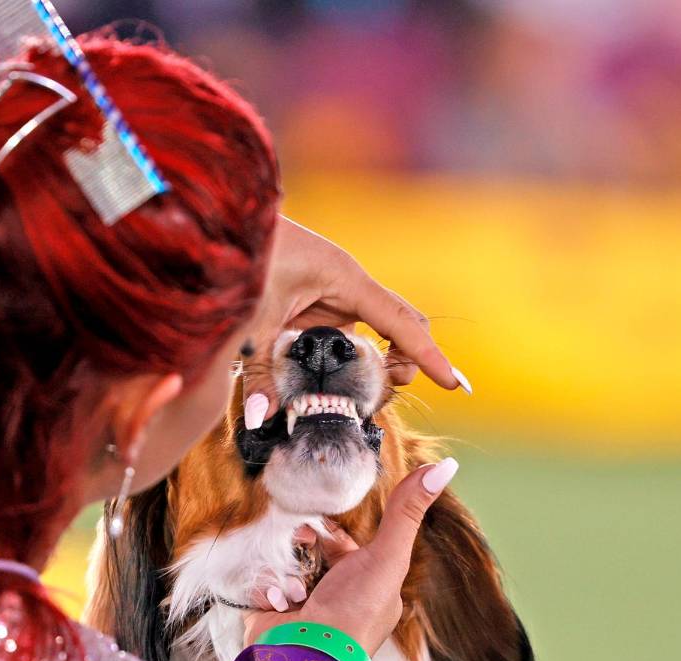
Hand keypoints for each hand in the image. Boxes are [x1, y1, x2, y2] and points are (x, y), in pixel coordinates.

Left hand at [242, 216, 470, 429]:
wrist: (226, 223)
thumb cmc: (244, 257)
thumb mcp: (251, 318)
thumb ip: (258, 369)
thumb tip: (259, 417)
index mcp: (345, 279)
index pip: (401, 322)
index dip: (428, 355)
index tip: (454, 384)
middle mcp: (348, 285)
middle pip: (401, 325)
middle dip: (405, 362)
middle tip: (384, 396)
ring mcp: (334, 294)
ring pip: (376, 333)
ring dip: (377, 364)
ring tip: (359, 396)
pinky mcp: (318, 303)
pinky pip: (349, 334)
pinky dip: (352, 358)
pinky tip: (336, 382)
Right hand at [243, 459, 459, 654]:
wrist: (307, 660)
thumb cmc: (354, 615)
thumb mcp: (386, 558)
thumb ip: (407, 512)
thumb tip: (445, 466)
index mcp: (367, 585)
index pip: (344, 545)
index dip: (330, 532)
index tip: (317, 524)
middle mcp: (337, 596)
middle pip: (311, 552)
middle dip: (302, 545)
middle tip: (299, 542)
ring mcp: (304, 608)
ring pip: (285, 566)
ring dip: (286, 571)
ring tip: (293, 584)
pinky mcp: (274, 616)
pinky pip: (263, 587)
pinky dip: (268, 591)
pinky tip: (280, 601)